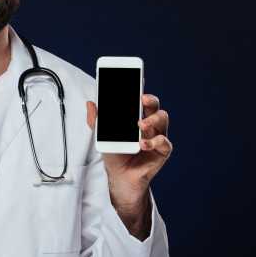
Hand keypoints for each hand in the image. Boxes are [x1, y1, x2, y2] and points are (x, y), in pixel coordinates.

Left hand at [86, 94, 171, 238]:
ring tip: (141, 124)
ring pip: (163, 119)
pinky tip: (143, 144)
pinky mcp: (162, 151)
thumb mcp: (102, 136)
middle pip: (155, 106)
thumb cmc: (115, 154)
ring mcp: (157, 136)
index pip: (141, 100)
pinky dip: (155, 142)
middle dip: (151, 99)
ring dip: (153, 119)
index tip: (138, 79)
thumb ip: (96, 121)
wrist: (120, 177)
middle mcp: (150, 124)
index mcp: (137, 117)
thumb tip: (90, 103)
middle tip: (142, 98)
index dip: (140, 88)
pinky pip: (165, 142)